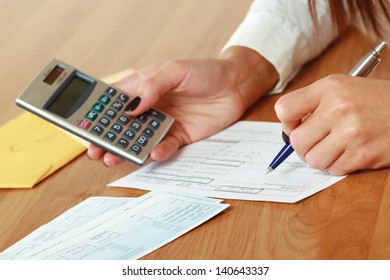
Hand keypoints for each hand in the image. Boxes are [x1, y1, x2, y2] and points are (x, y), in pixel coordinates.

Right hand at [88, 47, 277, 165]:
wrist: (235, 86)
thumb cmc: (205, 72)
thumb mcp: (175, 70)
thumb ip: (152, 86)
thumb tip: (131, 107)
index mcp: (144, 89)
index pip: (115, 102)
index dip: (98, 114)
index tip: (84, 126)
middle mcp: (150, 108)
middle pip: (122, 126)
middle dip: (106, 139)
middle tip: (94, 150)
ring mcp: (164, 124)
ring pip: (139, 141)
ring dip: (125, 151)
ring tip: (112, 159)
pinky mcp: (179, 137)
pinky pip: (165, 148)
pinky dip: (158, 152)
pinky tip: (154, 153)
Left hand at [275, 74, 389, 174]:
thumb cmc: (377, 101)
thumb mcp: (345, 88)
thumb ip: (314, 103)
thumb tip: (288, 129)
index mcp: (330, 87)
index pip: (284, 109)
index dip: (287, 122)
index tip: (296, 125)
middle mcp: (338, 108)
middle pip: (296, 141)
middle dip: (303, 146)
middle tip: (317, 142)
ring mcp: (352, 132)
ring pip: (313, 159)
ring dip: (321, 158)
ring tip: (336, 147)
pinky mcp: (364, 154)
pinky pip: (334, 169)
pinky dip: (339, 165)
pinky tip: (352, 152)